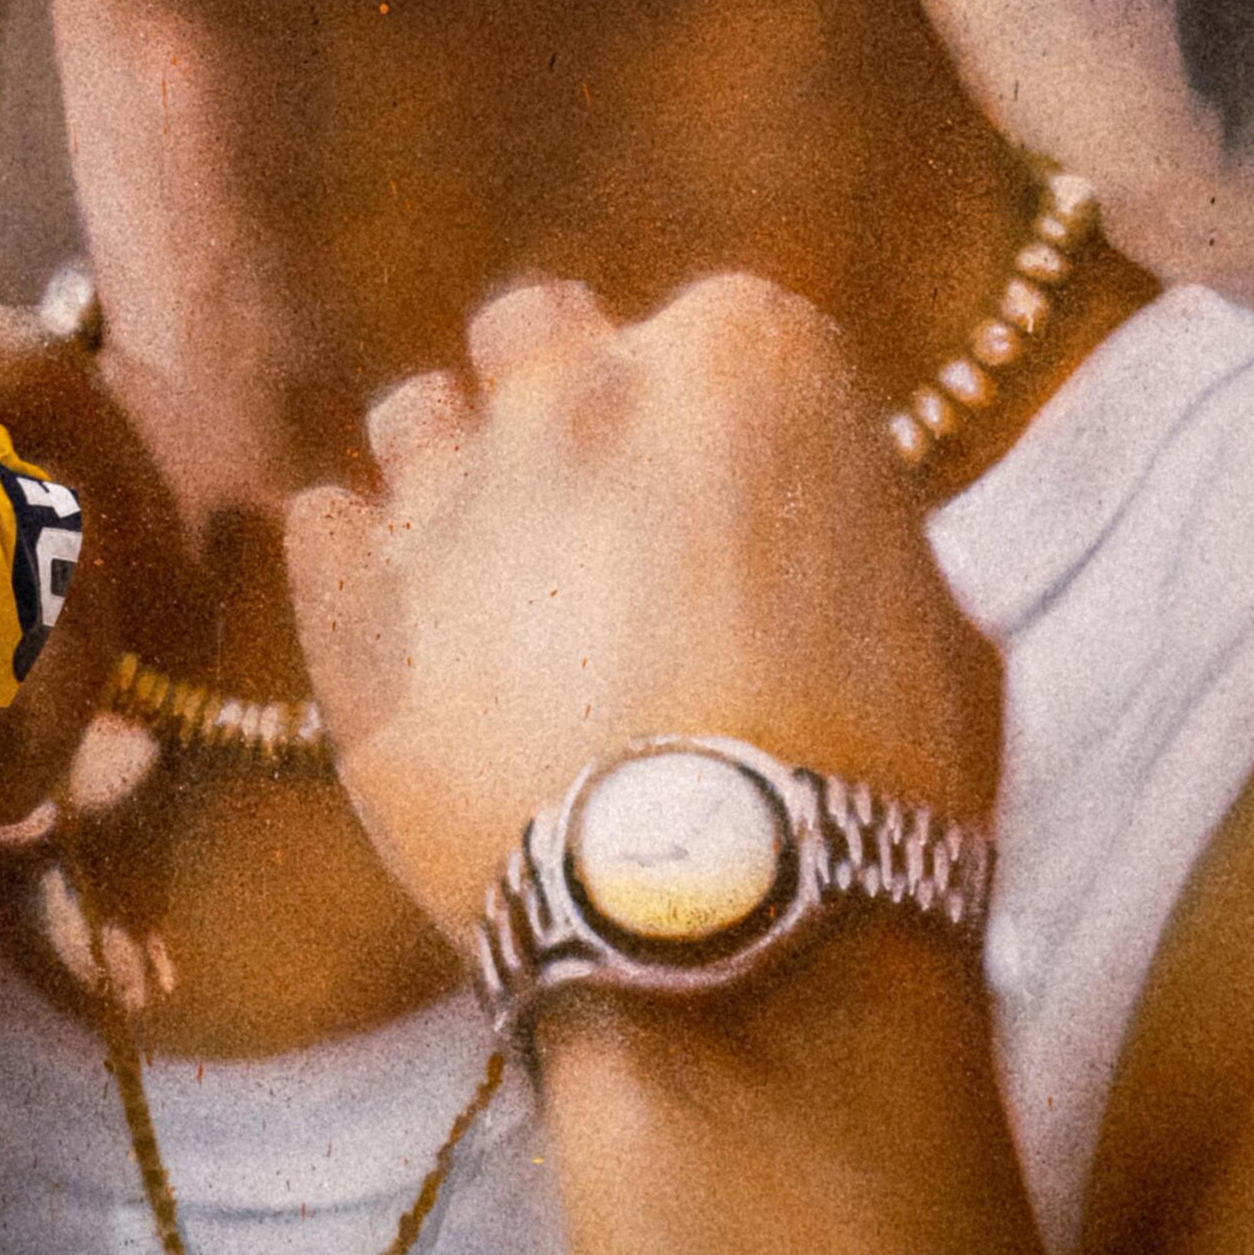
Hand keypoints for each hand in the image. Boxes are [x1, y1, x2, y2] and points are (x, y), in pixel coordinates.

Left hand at [285, 271, 1000, 950]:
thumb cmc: (870, 784)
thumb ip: (845, 533)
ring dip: (451, 478)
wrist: (731, 924)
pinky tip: (412, 643)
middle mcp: (582, 384)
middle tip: (593, 524)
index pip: (703, 330)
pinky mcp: (354, 597)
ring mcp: (454, 484)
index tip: (719, 503)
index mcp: (741, 355)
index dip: (708, 424)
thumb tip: (821, 546)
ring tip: (495, 598)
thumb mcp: (930, 619)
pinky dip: (359, 570)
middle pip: (536, 331)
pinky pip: (323, 526)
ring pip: (415, 415)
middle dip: (560, 402)